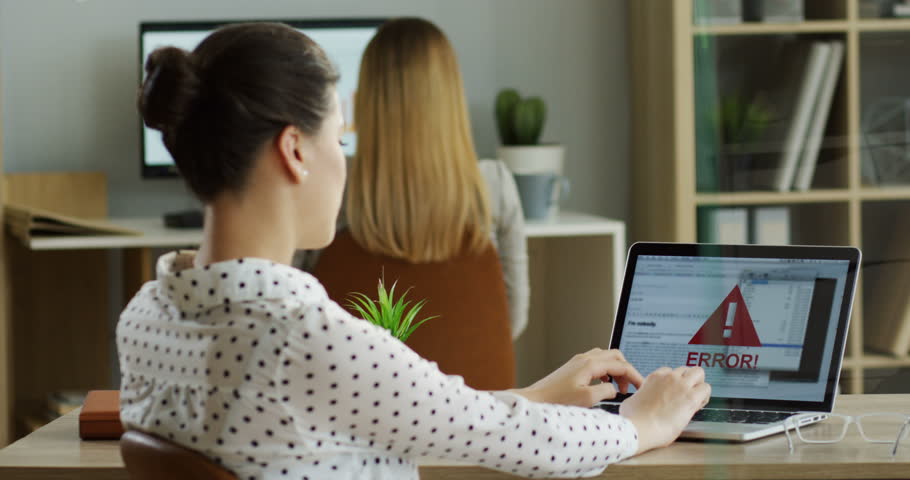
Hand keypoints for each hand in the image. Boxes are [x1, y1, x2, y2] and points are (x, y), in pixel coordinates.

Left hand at [512, 348, 644, 406]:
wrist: (536, 399)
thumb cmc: (556, 400)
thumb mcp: (587, 399)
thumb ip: (606, 391)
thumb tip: (614, 389)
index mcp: (590, 364)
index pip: (621, 365)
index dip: (634, 375)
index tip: (641, 386)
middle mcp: (584, 358)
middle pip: (615, 356)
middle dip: (626, 370)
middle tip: (628, 387)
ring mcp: (578, 361)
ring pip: (605, 358)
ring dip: (615, 370)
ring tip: (617, 387)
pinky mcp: (573, 367)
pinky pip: (596, 363)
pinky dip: (605, 371)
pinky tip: (603, 384)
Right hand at [619, 366, 710, 453]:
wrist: (638, 428)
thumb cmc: (633, 419)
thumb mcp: (631, 402)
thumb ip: (638, 398)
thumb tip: (636, 402)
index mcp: (654, 377)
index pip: (670, 371)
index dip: (674, 383)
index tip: (673, 394)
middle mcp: (668, 377)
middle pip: (687, 369)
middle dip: (689, 380)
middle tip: (687, 394)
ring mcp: (680, 385)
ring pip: (699, 372)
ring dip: (699, 385)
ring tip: (695, 399)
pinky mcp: (691, 397)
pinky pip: (706, 388)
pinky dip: (704, 396)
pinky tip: (697, 406)